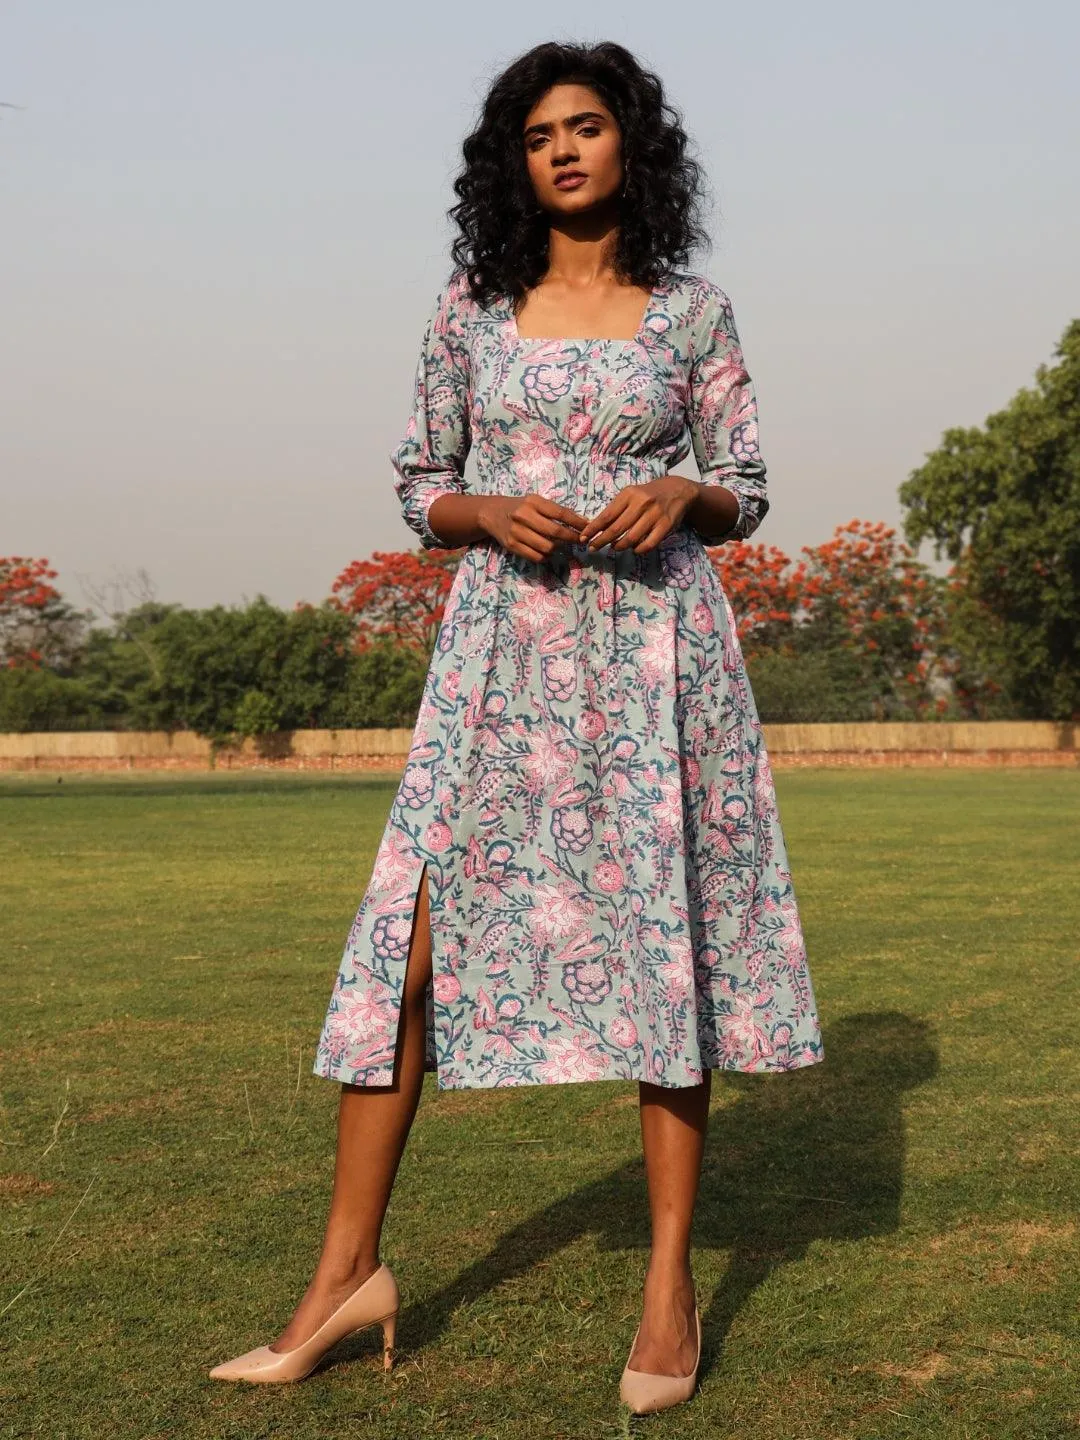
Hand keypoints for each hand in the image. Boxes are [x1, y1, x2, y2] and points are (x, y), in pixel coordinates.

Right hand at [478, 493, 588, 561]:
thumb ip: (555, 510)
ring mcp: (516, 532)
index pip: (560, 513)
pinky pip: (536, 556)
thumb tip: (581, 521)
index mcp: (532, 502)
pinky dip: (546, 556)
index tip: (588, 528)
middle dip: (572, 538)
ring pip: (547, 547)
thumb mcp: (535, 502)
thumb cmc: (519, 507)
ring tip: (562, 546)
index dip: (576, 522)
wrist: (491, 513)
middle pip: (555, 532)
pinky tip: (548, 552)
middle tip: (580, 541)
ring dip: (559, 548)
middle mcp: (523, 516)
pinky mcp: (512, 546)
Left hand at [579, 474, 699, 555]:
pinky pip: (649, 544)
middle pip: (617, 528)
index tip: (583, 538)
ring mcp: (654, 515)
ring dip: (619, 546)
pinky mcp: (666, 525)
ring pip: (632, 538)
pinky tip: (634, 549)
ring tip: (614, 548)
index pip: (607, 515)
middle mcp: (641, 503)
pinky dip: (639, 549)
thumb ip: (617, 509)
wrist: (678, 490)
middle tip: (593, 548)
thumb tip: (597, 527)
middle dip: (602, 541)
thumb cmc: (648, 494)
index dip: (593, 529)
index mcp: (629, 494)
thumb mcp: (632, 495)